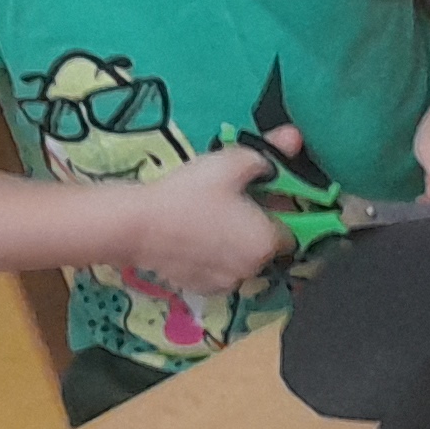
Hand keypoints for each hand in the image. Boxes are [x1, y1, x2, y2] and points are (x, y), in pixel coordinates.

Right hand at [117, 129, 301, 289]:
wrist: (137, 225)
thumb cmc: (188, 193)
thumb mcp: (230, 163)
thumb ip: (266, 156)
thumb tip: (292, 139)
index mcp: (268, 242)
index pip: (290, 229)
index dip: (278, 211)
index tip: (261, 197)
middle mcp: (254, 268)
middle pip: (264, 245)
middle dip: (254, 227)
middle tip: (230, 204)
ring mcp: (227, 283)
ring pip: (240, 260)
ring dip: (233, 244)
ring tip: (208, 219)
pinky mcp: (202, 289)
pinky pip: (217, 271)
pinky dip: (211, 258)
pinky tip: (194, 238)